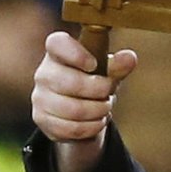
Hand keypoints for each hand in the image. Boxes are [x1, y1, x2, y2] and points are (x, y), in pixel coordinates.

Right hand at [31, 30, 137, 171]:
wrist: (78, 114)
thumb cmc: (92, 84)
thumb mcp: (107, 74)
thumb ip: (117, 66)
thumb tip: (130, 58)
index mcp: (58, 53)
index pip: (57, 44)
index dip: (76, 54)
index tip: (93, 65)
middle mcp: (44, 73)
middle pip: (72, 82)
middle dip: (99, 91)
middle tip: (108, 94)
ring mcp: (40, 97)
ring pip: (73, 109)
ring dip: (98, 111)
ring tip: (104, 108)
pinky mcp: (42, 119)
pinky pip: (71, 128)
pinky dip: (91, 128)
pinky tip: (96, 121)